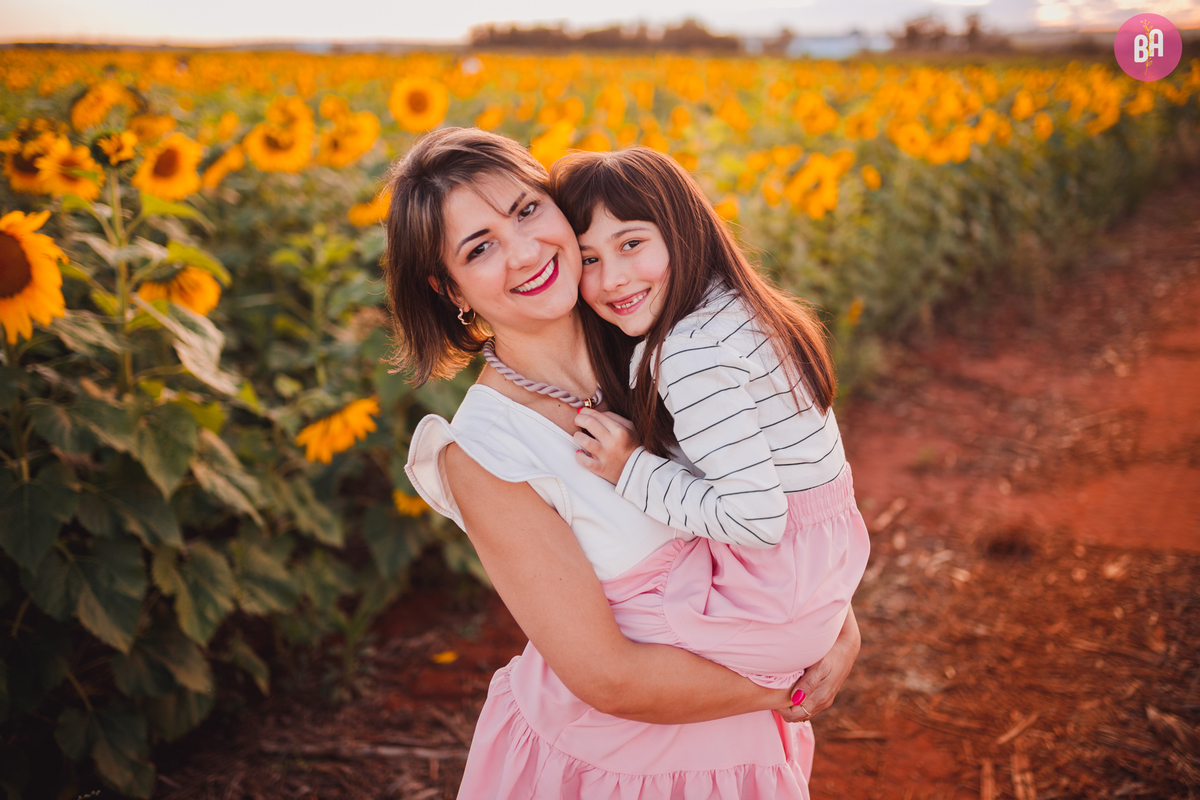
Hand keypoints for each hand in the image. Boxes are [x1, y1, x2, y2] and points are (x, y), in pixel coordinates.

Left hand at [573, 408, 637, 484]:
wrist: (639, 470)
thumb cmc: (632, 447)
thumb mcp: (630, 428)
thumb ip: (614, 418)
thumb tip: (596, 413)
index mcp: (620, 431)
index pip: (597, 415)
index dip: (586, 411)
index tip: (582, 412)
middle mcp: (612, 442)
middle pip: (589, 423)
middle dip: (579, 419)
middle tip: (577, 421)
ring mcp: (606, 456)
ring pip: (584, 441)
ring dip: (578, 436)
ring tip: (579, 436)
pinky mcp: (600, 468)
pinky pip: (584, 460)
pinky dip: (579, 455)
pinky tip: (580, 452)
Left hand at [775, 606, 860, 723]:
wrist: (846, 650)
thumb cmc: (830, 655)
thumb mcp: (819, 667)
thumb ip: (808, 684)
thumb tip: (795, 700)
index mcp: (820, 698)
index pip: (795, 716)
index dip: (781, 710)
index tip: (772, 697)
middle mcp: (822, 702)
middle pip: (797, 717)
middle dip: (784, 710)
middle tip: (773, 694)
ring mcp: (824, 701)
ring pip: (802, 713)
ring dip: (791, 707)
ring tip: (781, 692)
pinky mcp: (825, 697)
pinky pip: (808, 706)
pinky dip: (798, 703)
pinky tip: (793, 689)